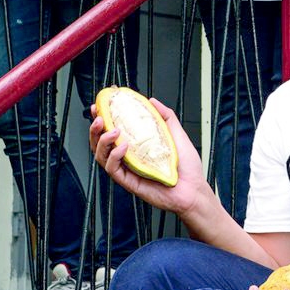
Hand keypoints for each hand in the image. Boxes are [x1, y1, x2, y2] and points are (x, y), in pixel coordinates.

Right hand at [89, 95, 213, 217]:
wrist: (194, 189)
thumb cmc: (187, 166)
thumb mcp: (176, 134)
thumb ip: (165, 117)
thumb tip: (151, 100)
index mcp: (136, 146)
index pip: (113, 130)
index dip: (103, 118)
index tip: (100, 104)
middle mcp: (129, 157)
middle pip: (101, 143)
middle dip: (95, 129)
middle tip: (99, 116)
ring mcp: (128, 170)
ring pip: (102, 156)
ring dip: (102, 141)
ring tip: (113, 130)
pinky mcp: (129, 182)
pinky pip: (114, 169)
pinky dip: (115, 156)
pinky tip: (124, 146)